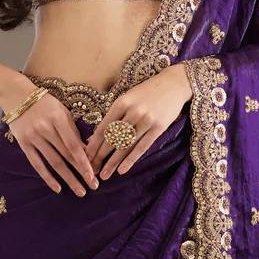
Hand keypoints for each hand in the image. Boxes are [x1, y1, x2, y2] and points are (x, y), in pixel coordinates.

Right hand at [8, 91, 99, 195]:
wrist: (16, 95)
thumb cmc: (44, 103)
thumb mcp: (62, 111)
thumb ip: (73, 130)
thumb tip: (86, 151)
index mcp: (58, 119)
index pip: (73, 145)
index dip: (84, 162)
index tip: (93, 175)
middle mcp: (45, 129)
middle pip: (66, 156)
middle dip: (80, 173)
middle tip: (93, 186)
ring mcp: (33, 137)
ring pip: (53, 163)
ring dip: (68, 179)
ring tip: (79, 191)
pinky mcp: (24, 144)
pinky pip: (37, 164)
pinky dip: (48, 177)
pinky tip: (58, 188)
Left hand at [83, 64, 191, 179]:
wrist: (174, 84)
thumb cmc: (147, 91)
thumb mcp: (128, 97)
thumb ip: (115, 115)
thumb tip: (97, 136)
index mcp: (121, 103)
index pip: (103, 128)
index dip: (93, 145)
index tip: (85, 157)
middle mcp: (133, 112)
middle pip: (112, 139)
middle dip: (100, 157)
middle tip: (91, 170)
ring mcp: (146, 120)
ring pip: (125, 146)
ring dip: (113, 162)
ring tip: (104, 175)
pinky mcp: (159, 128)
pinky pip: (142, 147)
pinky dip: (131, 160)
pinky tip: (122, 171)